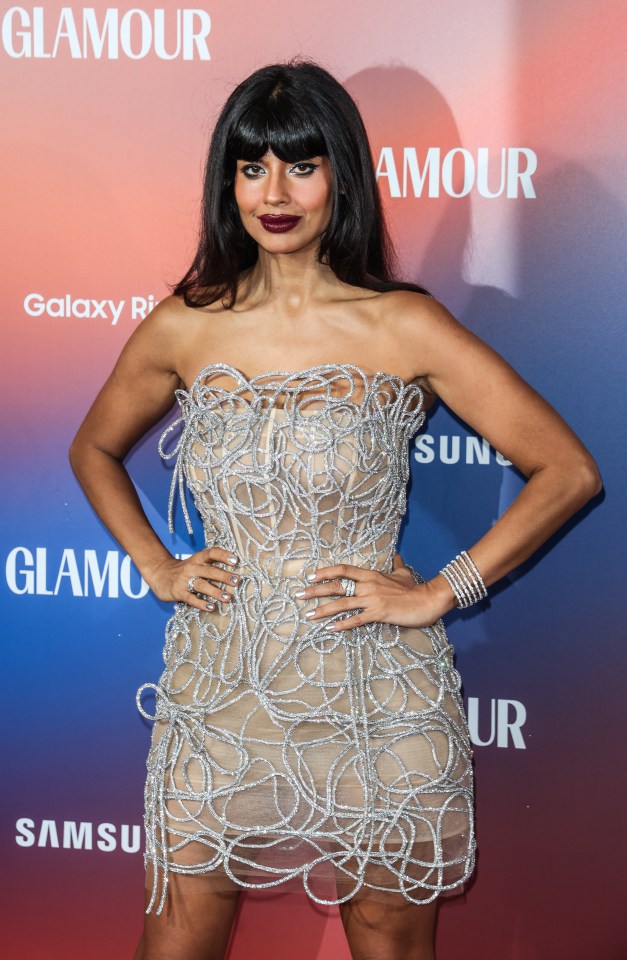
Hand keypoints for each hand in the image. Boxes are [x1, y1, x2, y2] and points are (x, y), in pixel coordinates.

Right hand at [145, 546, 240, 611]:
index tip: (235, 560)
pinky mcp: (178, 592)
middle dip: (224, 576)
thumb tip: (234, 573)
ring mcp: (185, 580)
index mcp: (198, 558)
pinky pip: (191, 598)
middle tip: (237, 581)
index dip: (223, 556)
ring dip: (215, 591)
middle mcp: (192, 567)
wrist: (159, 574)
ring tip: (228, 597)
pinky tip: (211, 607)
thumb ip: (211, 565)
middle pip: (209, 571)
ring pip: (202, 585)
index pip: (211, 553)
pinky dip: (201, 603)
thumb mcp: (196, 563)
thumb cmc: (185, 570)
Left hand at [298, 558, 453, 630]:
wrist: (428, 600)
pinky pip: (356, 620)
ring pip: (342, 604)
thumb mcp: (403, 573)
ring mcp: (372, 600)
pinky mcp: (378, 614)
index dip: (325, 572)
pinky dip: (342, 624)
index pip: (343, 570)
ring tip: (308, 615)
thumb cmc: (415, 588)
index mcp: (371, 574)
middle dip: (315, 591)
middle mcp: (368, 585)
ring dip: (323, 610)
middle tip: (299, 595)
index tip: (310, 577)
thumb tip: (396, 555)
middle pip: (336, 586)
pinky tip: (329, 628)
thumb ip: (396, 564)